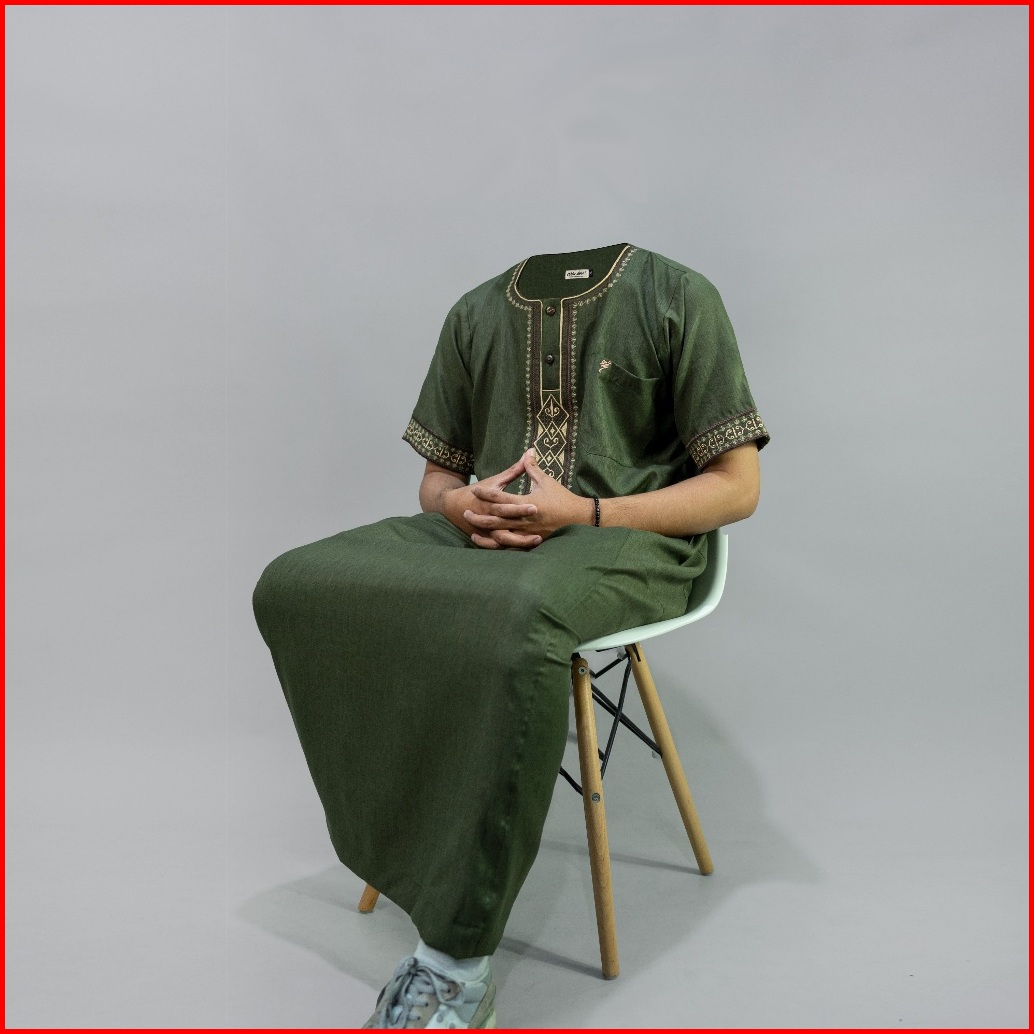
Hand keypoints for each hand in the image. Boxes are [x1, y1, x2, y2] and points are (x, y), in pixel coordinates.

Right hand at [440, 453, 539, 545]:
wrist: (453, 506)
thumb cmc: (477, 491)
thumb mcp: (495, 480)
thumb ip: (515, 470)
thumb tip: (530, 452)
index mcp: (489, 503)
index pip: (506, 506)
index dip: (520, 508)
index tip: (536, 507)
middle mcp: (488, 518)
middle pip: (505, 524)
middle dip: (523, 525)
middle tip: (541, 528)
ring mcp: (486, 531)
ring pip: (503, 540)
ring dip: (520, 542)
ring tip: (538, 540)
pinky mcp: (487, 539)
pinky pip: (499, 548)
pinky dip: (511, 550)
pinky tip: (527, 549)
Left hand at [464, 450, 591, 548]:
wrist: (579, 518)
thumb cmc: (562, 498)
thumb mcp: (546, 481)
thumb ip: (532, 469)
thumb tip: (527, 452)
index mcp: (526, 503)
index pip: (500, 497)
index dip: (486, 492)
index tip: (474, 489)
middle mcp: (524, 519)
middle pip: (495, 518)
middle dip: (479, 515)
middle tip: (465, 512)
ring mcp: (527, 533)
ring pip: (500, 534)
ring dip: (485, 532)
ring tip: (471, 530)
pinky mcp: (530, 541)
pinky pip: (510, 546)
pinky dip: (497, 545)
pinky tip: (487, 543)